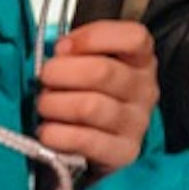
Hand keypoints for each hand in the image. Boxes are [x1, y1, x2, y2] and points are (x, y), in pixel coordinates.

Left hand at [32, 18, 158, 176]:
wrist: (102, 148)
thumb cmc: (92, 98)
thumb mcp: (93, 67)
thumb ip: (79, 52)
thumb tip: (59, 49)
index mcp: (140, 61)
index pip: (133, 37)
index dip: (93, 37)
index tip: (63, 47)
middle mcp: (144, 90)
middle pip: (102, 71)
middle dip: (60, 72)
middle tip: (44, 78)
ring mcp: (136, 123)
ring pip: (89, 106)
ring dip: (54, 104)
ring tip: (44, 105)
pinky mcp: (123, 152)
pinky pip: (85, 140)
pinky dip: (57, 134)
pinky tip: (47, 131)